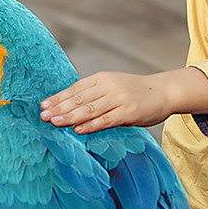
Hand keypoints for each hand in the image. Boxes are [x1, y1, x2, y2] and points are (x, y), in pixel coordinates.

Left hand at [40, 67, 207, 133]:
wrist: (164, 92)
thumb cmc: (135, 92)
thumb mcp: (113, 87)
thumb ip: (95, 94)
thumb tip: (69, 107)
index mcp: (102, 78)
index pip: (75, 89)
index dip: (58, 98)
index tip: (43, 106)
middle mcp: (109, 86)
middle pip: (79, 98)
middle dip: (59, 108)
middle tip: (43, 116)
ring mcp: (119, 99)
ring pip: (90, 109)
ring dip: (70, 116)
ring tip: (55, 122)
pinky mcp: (129, 112)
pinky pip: (106, 120)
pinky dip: (90, 125)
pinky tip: (78, 130)